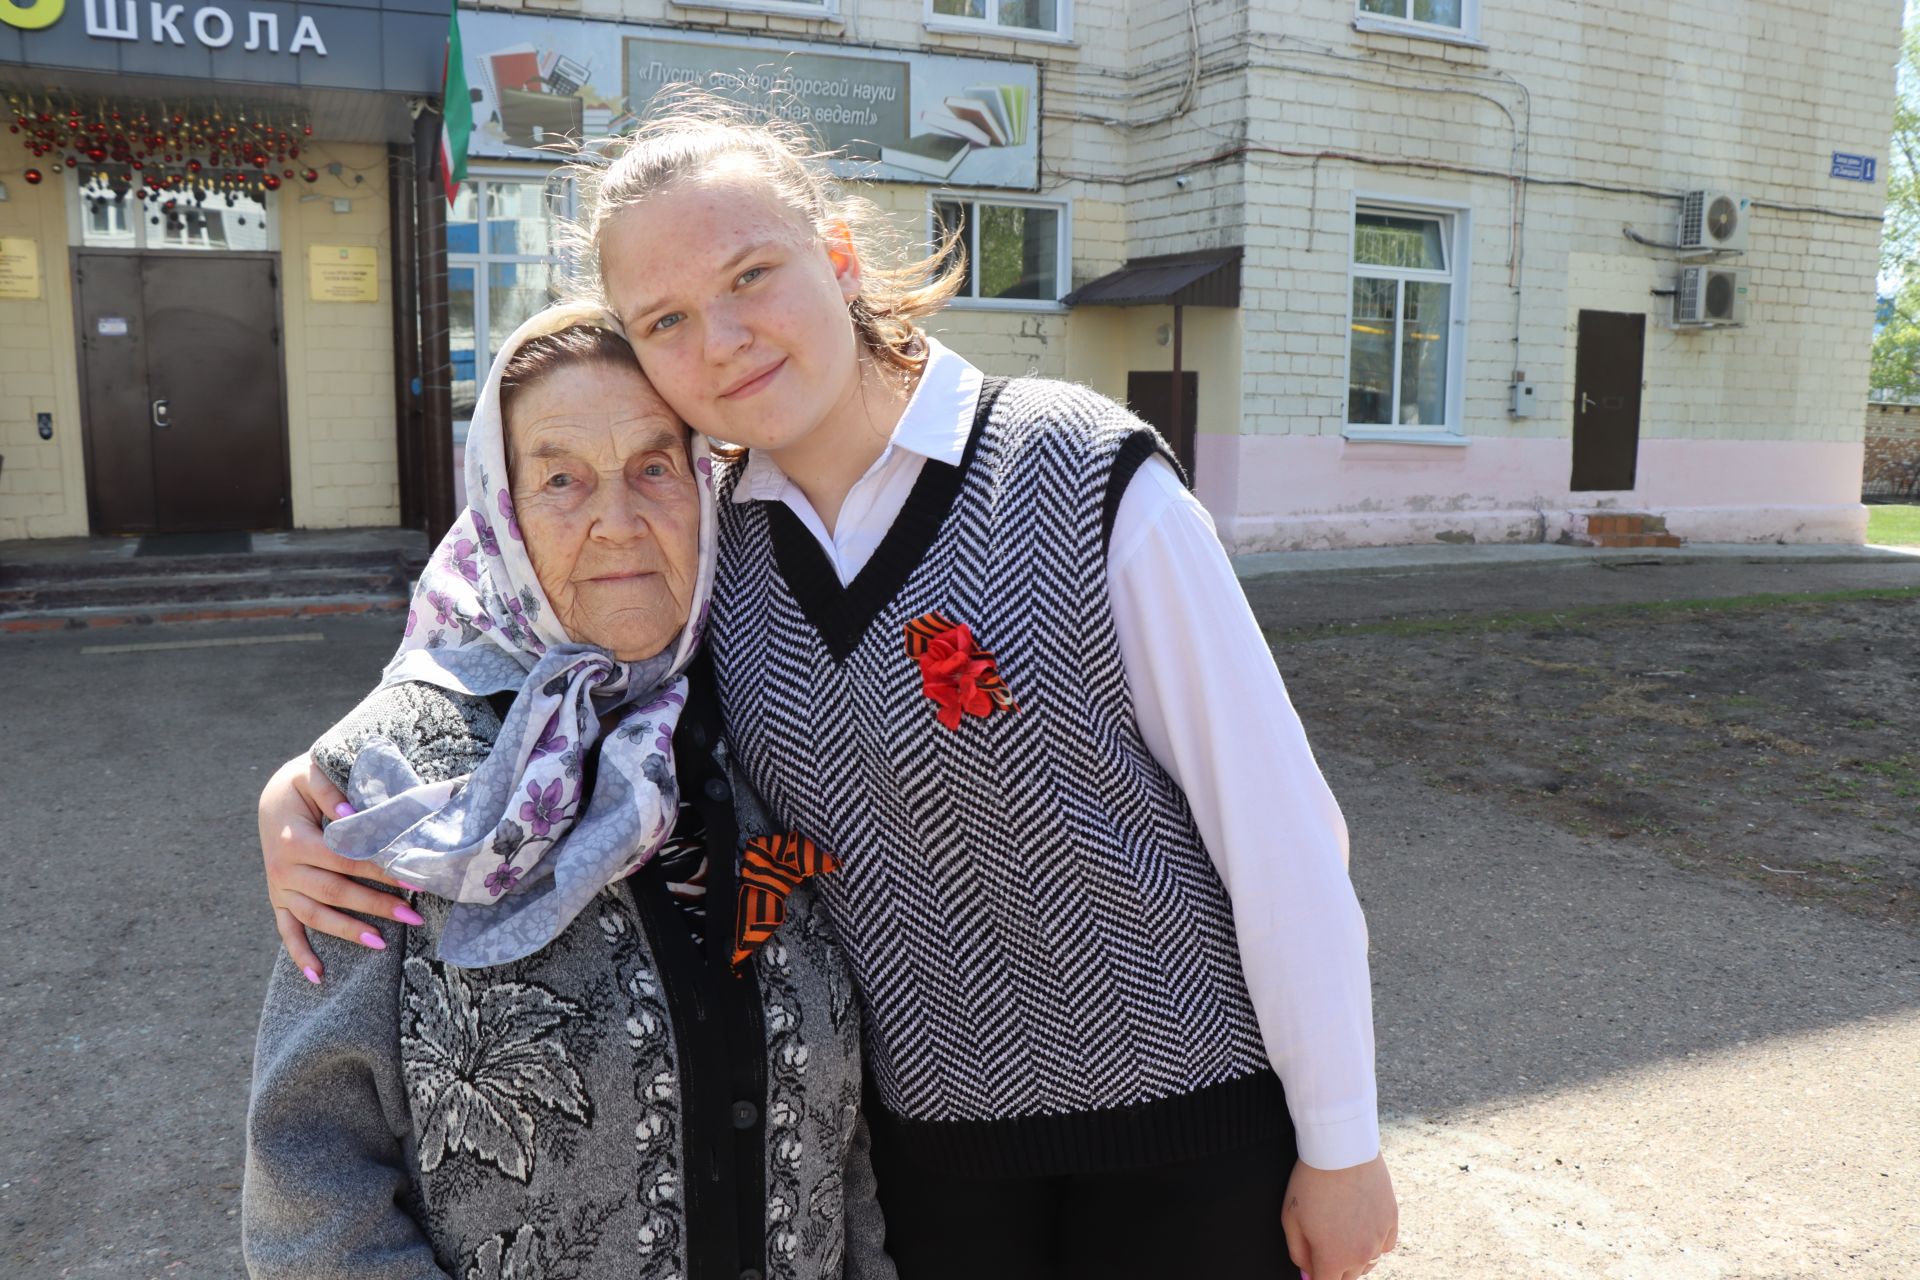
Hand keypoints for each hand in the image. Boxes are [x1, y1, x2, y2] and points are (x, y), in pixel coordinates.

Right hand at [258, 753, 420, 981]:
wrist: (271, 798)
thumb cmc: (302, 785)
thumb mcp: (312, 774)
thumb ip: (331, 792)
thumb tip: (351, 817)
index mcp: (294, 839)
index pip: (343, 859)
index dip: (377, 869)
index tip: (410, 878)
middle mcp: (283, 869)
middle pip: (335, 892)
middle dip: (375, 905)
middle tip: (413, 915)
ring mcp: (280, 887)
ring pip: (316, 916)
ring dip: (349, 932)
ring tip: (382, 944)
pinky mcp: (278, 899)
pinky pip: (287, 931)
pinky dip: (300, 955)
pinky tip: (319, 976)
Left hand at [1282, 1153, 1397, 1279]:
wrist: (1341, 1149)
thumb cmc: (1311, 1181)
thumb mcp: (1291, 1219)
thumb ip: (1299, 1253)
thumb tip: (1308, 1271)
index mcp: (1333, 1258)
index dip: (1316, 1276)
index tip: (1313, 1263)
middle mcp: (1360, 1255)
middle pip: (1347, 1277)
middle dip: (1334, 1266)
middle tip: (1323, 1241)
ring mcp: (1379, 1238)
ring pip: (1368, 1263)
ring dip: (1354, 1256)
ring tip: (1341, 1230)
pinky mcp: (1392, 1220)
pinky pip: (1385, 1245)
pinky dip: (1374, 1242)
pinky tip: (1362, 1226)